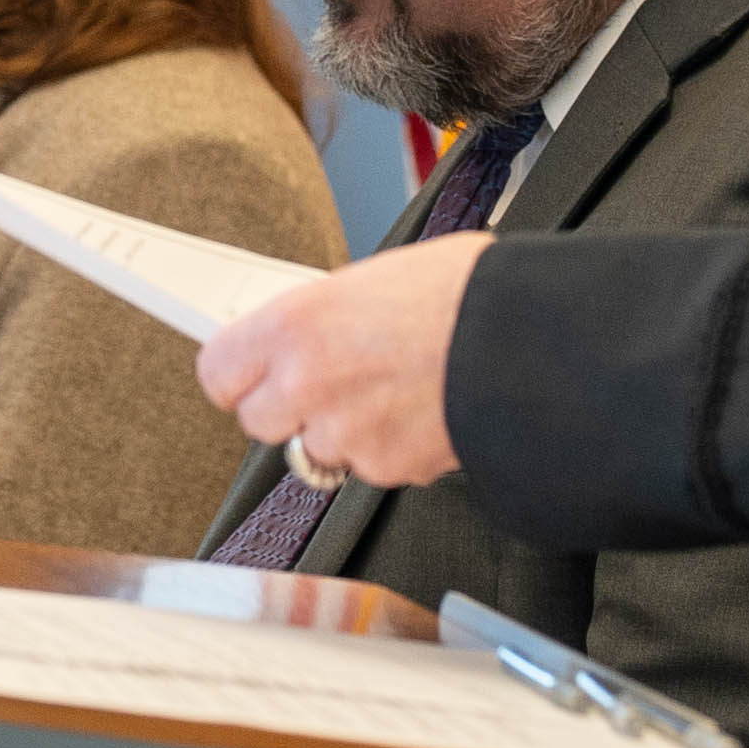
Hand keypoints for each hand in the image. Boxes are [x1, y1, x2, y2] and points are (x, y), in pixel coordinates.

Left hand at [195, 233, 486, 494]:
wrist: (530, 339)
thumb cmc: (468, 293)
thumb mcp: (375, 279)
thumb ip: (323, 315)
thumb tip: (304, 330)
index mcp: (298, 322)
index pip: (218, 370)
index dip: (237, 373)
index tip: (247, 371)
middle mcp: (310, 382)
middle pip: (259, 422)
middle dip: (289, 407)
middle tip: (328, 381)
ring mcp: (347, 433)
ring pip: (315, 450)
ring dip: (342, 431)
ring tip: (390, 391)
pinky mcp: (388, 468)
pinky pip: (370, 467)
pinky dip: (390, 448)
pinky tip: (420, 411)